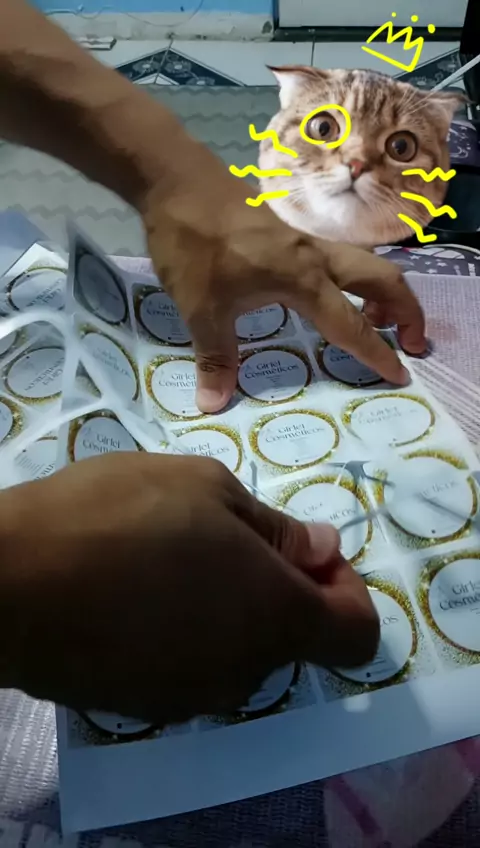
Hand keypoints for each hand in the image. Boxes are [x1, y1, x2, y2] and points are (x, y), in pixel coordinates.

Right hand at [2, 453, 378, 724]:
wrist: (11, 582)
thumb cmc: (119, 517)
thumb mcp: (207, 489)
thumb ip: (277, 528)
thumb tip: (325, 552)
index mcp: (275, 617)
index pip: (356, 633)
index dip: (349, 590)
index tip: (310, 555)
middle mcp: (244, 671)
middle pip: (292, 639)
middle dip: (279, 589)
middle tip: (225, 537)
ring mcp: (190, 696)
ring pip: (237, 651)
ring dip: (228, 610)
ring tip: (170, 559)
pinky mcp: (142, 706)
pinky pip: (189, 666)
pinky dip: (185, 633)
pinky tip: (137, 595)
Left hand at [141, 143, 425, 413]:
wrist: (177, 181)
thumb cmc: (193, 244)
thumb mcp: (200, 309)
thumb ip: (215, 357)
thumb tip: (213, 404)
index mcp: (302, 280)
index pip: (352, 324)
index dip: (377, 353)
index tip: (400, 375)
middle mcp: (315, 258)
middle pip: (384, 279)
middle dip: (407, 311)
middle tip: (412, 342)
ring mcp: (305, 240)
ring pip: (366, 263)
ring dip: (383, 291)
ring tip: (377, 321)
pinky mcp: (290, 232)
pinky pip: (340, 258)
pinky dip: (354, 280)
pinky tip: (329, 296)